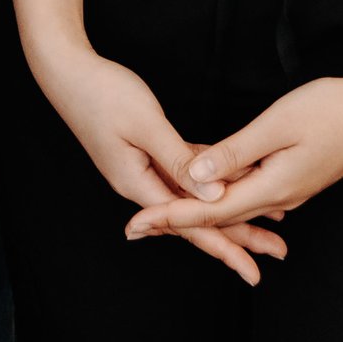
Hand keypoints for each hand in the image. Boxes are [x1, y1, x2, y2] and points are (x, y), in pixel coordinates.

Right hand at [28, 36, 287, 287]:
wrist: (65, 70)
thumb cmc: (102, 93)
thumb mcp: (146, 125)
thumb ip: (180, 159)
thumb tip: (214, 193)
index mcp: (138, 183)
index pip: (190, 225)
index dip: (225, 248)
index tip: (253, 271)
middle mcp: (140, 183)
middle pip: (196, 218)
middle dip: (238, 236)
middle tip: (277, 252)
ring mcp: (142, 168)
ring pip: (193, 196)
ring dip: (230, 206)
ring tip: (269, 220)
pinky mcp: (144, 151)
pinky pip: (183, 171)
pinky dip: (210, 177)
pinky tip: (234, 179)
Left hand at [127, 71, 342, 248]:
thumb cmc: (333, 110)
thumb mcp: (276, 125)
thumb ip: (235, 152)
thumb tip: (196, 175)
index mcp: (272, 188)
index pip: (208, 212)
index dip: (168, 217)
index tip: (135, 226)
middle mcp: (281, 196)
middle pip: (218, 216)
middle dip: (175, 221)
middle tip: (137, 228)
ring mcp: (290, 188)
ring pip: (235, 204)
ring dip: (200, 211)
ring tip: (163, 215)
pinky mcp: (296, 175)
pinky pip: (251, 191)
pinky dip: (225, 193)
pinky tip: (210, 185)